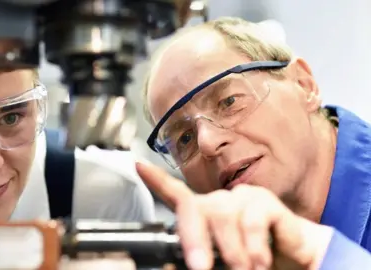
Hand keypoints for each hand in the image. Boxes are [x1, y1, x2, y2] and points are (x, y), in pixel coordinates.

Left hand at [136, 162, 333, 269]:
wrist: (295, 260)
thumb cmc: (253, 260)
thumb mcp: (221, 264)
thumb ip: (200, 259)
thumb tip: (172, 267)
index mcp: (204, 216)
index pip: (176, 194)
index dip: (156, 180)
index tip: (139, 167)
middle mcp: (219, 202)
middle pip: (194, 207)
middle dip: (193, 240)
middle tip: (199, 268)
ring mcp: (240, 199)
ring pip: (223, 216)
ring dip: (232, 252)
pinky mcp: (265, 202)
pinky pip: (251, 220)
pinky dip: (254, 247)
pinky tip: (260, 262)